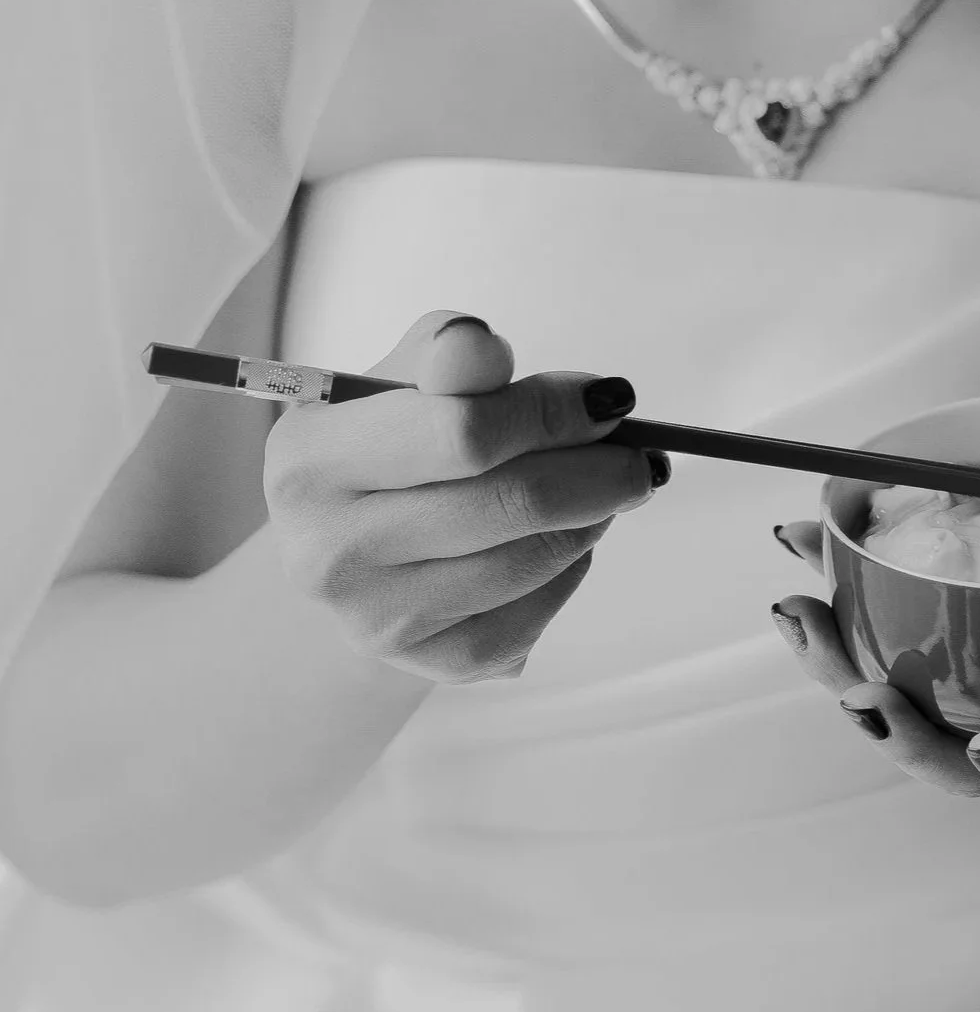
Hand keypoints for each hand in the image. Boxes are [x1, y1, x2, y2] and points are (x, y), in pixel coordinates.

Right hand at [263, 310, 663, 681]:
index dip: (553, 412)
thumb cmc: (387, 445)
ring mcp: (376, 620)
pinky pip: (533, 617)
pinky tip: (563, 542)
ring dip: (590, 518)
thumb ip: (446, 351)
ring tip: (604, 489)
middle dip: (597, 471)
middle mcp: (329, 552)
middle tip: (638, 455)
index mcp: (310, 463)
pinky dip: (568, 572)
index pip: (464, 434)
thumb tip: (486, 348)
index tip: (607, 399)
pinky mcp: (428, 663)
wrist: (347, 549)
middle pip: (510, 504)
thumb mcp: (399, 379)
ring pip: (530, 561)